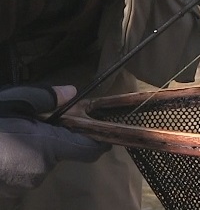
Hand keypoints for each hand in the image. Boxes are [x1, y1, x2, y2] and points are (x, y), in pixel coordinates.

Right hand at [0, 85, 109, 203]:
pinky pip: (20, 177)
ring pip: (39, 166)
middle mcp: (40, 171)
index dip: (97, 142)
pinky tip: (0, 152)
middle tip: (30, 125)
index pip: (88, 150)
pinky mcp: (8, 195)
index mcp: (47, 146)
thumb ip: (45, 98)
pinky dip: (15, 165)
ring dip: (31, 153)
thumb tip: (72, 92)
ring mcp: (22, 187)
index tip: (101, 134)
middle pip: (60, 154)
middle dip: (51, 140)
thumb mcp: (13, 101)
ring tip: (8, 138)